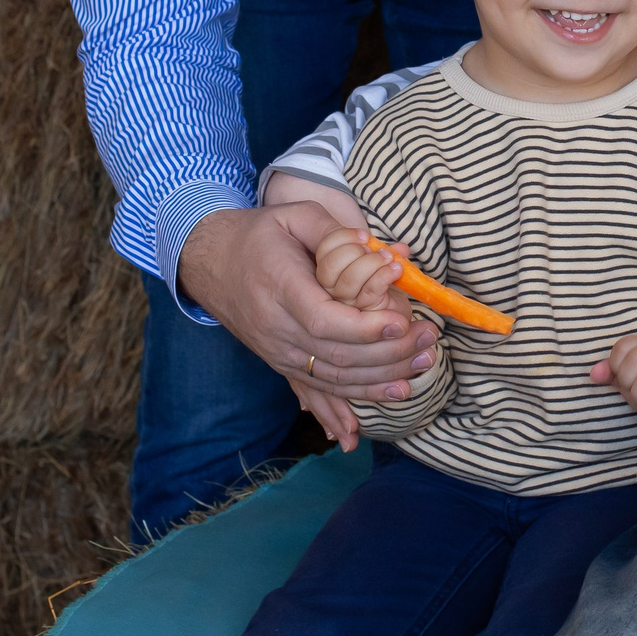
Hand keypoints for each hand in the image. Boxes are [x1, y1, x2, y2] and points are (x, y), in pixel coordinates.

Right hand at [176, 205, 439, 437]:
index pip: (324, 320)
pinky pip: (315, 390)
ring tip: (421, 369)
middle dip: (389, 355)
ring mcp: (276, 352)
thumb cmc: (258, 235)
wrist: (209, 261)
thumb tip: (386, 253)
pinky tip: (365, 420)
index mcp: (279, 287)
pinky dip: (344, 405)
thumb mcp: (294, 215)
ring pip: (330, 379)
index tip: (401, 322)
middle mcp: (275, 328)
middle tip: (428, 341)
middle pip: (336, 356)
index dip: (365, 328)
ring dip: (379, 382)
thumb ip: (337, 231)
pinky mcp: (279, 363)